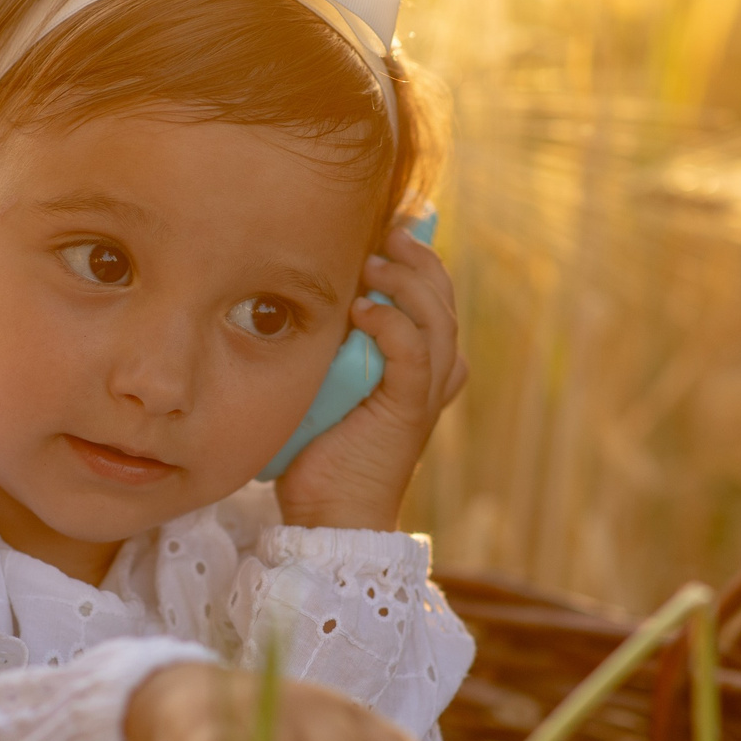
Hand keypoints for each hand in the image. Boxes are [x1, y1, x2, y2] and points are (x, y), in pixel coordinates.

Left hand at [274, 224, 468, 531]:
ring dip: (407, 282)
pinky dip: (394, 324)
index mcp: (418, 366)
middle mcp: (432, 375)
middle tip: (386, 230)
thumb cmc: (318, 452)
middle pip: (443, 299)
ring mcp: (423, 394)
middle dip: (418, 258)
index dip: (419, 258)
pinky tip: (362, 309)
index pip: (434, 298)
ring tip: (372, 261)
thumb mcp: (324, 384)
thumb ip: (331, 345)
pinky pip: (414, 354)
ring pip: (437, 318)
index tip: (390, 224)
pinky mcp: (408, 411)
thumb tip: (297, 295)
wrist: (328, 516)